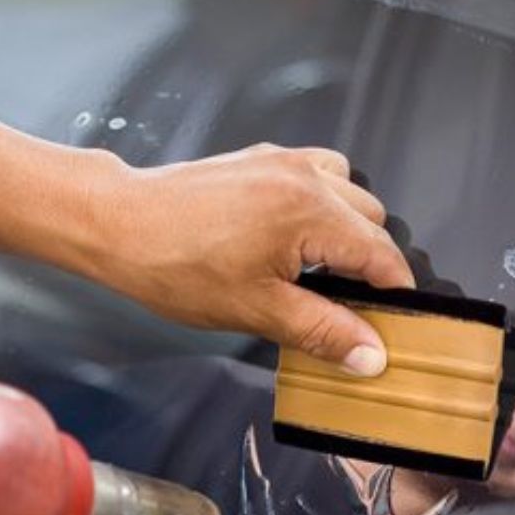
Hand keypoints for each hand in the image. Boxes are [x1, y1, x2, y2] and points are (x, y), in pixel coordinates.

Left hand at [82, 144, 414, 374]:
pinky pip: (317, 174)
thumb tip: (370, 354)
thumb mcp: (257, 310)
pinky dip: (322, 203)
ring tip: (321, 272)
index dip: (395, 295)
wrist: (120, 225)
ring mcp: (282, 162)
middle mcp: (304, 177)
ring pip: (349, 193)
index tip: (393, 325)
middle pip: (372, 222)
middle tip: (349, 308)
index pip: (382, 255)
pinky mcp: (261, 160)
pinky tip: (296, 236)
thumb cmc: (175, 265)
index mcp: (310, 212)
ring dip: (348, 231)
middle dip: (370, 266)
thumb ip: (323, 331)